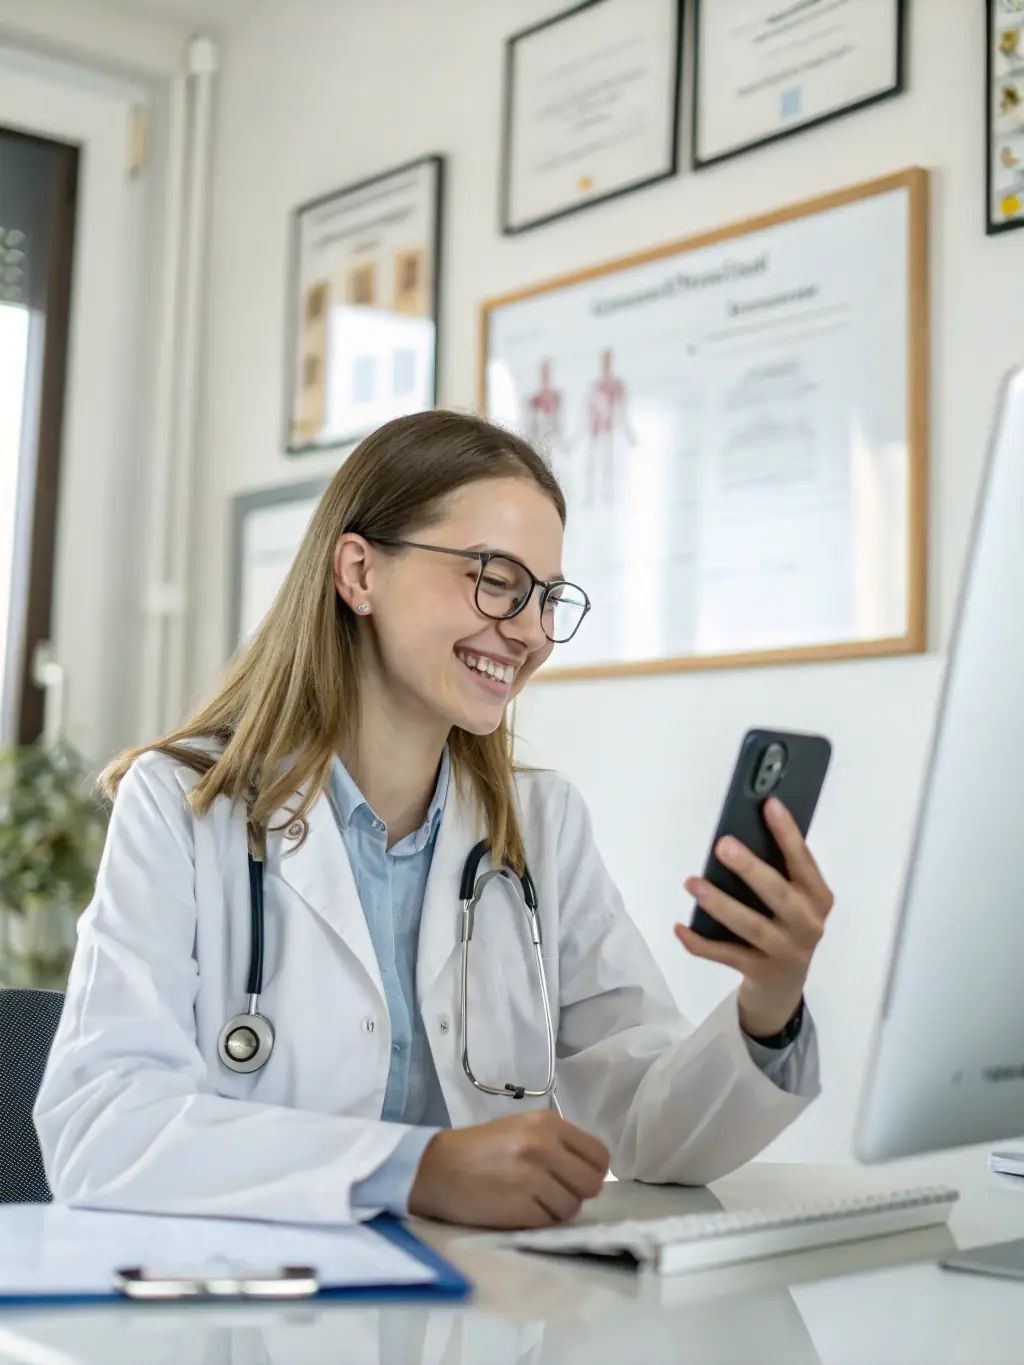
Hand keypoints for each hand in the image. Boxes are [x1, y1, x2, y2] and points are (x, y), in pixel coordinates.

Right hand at [408, 1110, 609, 1229]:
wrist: (436, 1168)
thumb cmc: (480, 1148)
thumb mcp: (522, 1129)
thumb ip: (558, 1144)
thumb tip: (589, 1171)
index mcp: (548, 1123)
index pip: (599, 1155)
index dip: (591, 1171)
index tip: (575, 1178)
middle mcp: (544, 1147)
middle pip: (591, 1184)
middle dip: (576, 1193)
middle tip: (553, 1192)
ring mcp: (532, 1178)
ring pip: (572, 1208)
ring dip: (555, 1211)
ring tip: (530, 1200)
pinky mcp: (519, 1207)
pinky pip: (549, 1223)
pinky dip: (538, 1222)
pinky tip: (518, 1210)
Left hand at [674, 797, 833, 1037]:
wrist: (784, 987)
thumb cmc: (785, 925)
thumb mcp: (793, 899)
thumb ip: (778, 872)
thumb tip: (742, 831)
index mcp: (817, 898)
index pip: (803, 862)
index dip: (788, 834)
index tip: (769, 804)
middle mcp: (807, 924)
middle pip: (779, 895)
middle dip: (751, 870)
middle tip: (723, 845)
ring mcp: (785, 951)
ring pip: (751, 927)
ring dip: (720, 904)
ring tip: (693, 883)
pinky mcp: (759, 972)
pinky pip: (726, 956)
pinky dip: (700, 944)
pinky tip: (679, 927)